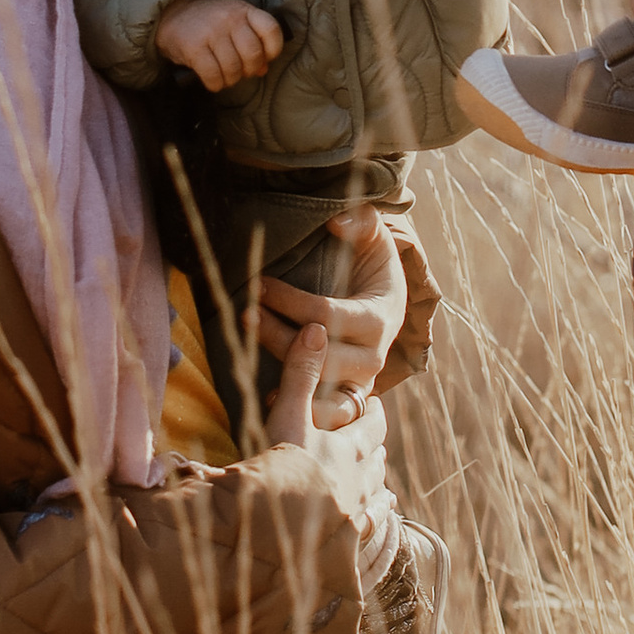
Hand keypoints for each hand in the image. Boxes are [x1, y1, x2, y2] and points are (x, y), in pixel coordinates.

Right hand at [156, 0, 285, 91]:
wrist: (172, 15)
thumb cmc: (209, 24)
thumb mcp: (234, 24)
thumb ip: (252, 42)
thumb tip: (263, 69)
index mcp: (244, 10)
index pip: (272, 30)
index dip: (273, 50)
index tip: (264, 58)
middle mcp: (230, 18)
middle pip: (253, 54)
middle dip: (249, 70)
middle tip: (240, 71)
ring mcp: (211, 32)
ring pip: (233, 69)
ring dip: (231, 79)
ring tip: (224, 76)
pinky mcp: (194, 48)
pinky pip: (213, 76)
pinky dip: (215, 84)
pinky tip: (213, 80)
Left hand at [252, 210, 409, 427]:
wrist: (389, 304)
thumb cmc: (374, 268)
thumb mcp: (375, 239)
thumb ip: (363, 221)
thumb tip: (337, 221)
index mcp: (378, 318)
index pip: (327, 315)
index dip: (289, 301)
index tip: (258, 284)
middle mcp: (373, 356)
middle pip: (318, 354)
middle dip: (276, 335)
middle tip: (244, 315)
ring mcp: (360, 380)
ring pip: (317, 384)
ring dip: (280, 371)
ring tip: (246, 352)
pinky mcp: (348, 396)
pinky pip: (328, 413)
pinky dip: (301, 408)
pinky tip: (269, 398)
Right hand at [261, 322, 388, 527]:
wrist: (274, 527)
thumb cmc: (280, 467)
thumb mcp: (287, 414)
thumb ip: (301, 373)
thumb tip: (317, 328)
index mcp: (347, 447)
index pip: (372, 423)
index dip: (374, 412)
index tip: (373, 405)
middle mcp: (359, 478)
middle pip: (376, 456)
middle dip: (375, 444)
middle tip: (373, 437)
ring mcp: (355, 511)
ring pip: (377, 488)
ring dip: (377, 477)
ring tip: (377, 471)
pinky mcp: (348, 540)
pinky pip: (373, 523)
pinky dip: (381, 512)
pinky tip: (385, 509)